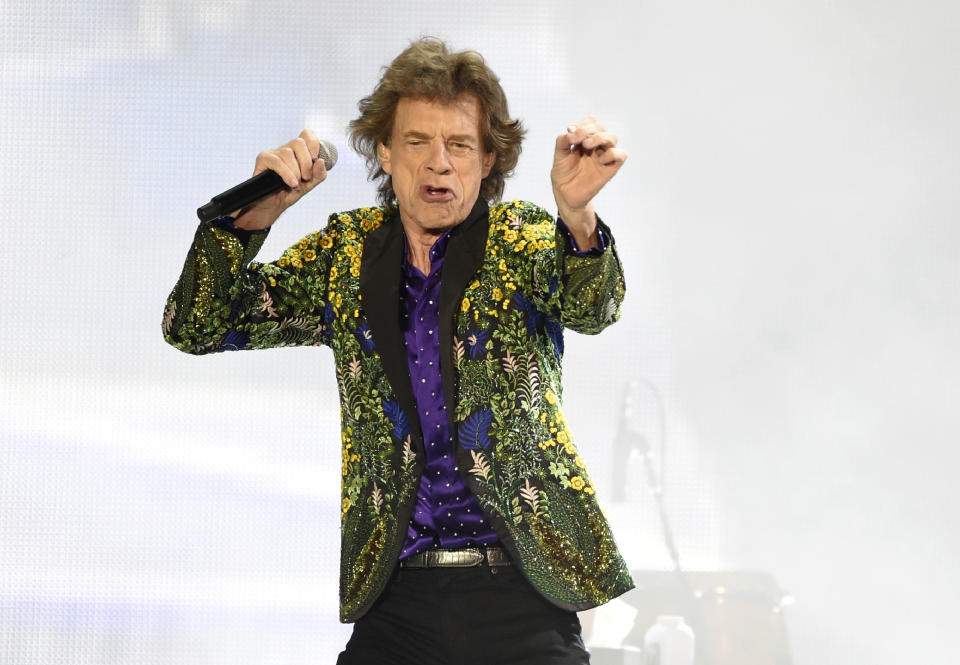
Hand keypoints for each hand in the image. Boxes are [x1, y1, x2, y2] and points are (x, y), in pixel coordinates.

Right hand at [233, 129, 328, 230]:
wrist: (273, 205)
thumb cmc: (289, 192)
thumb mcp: (309, 185)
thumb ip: (318, 174)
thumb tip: (321, 162)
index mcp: (298, 152)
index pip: (306, 135)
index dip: (313, 142)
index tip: (315, 157)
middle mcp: (286, 149)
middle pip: (299, 142)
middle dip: (306, 162)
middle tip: (306, 177)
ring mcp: (274, 153)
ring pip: (287, 152)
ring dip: (295, 171)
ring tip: (295, 184)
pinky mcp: (263, 159)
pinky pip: (276, 161)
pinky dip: (286, 173)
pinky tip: (291, 183)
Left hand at [550, 118, 626, 242]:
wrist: (565, 194)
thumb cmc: (564, 173)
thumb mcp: (559, 155)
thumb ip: (563, 141)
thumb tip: (570, 132)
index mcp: (586, 139)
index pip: (591, 123)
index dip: (582, 124)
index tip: (569, 132)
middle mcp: (597, 146)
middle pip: (601, 127)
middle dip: (587, 130)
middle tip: (575, 139)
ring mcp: (604, 156)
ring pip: (612, 138)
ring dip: (599, 137)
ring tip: (585, 145)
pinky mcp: (610, 168)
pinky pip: (620, 155)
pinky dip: (612, 153)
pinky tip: (600, 159)